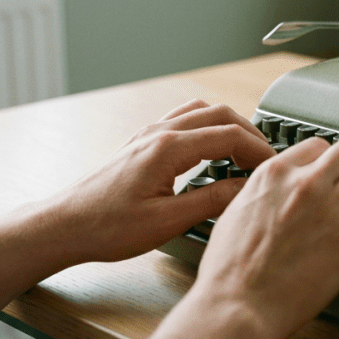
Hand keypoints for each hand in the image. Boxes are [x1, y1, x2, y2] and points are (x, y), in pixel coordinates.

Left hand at [41, 99, 274, 264]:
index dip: (259, 149)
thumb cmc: (106, 228)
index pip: (229, 135)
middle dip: (250, 133)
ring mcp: (149, 133)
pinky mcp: (143, 141)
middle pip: (220, 114)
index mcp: (168, 148)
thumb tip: (245, 188)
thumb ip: (211, 201)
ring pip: (202, 111)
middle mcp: (159, 132)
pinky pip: (184, 118)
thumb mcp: (167, 222)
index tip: (274, 166)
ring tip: (244, 152)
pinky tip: (211, 149)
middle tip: (266, 159)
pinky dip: (208, 126)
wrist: (64, 226)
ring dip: (229, 125)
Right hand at [191, 135, 338, 338]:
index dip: (330, 158)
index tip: (336, 171)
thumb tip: (273, 193)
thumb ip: (261, 194)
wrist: (237, 305)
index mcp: (275, 174)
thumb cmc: (229, 271)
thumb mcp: (235, 213)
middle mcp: (306, 183)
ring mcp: (332, 208)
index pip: (316, 146)